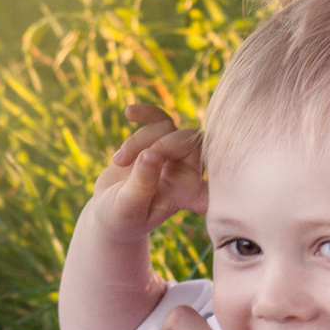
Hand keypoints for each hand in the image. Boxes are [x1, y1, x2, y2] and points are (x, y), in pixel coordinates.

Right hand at [89, 102, 205, 240]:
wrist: (110, 209)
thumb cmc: (122, 217)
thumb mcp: (128, 209)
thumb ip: (141, 186)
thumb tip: (151, 155)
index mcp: (189, 194)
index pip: (214, 182)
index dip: (219, 176)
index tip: (207, 179)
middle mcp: (188, 172)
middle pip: (190, 142)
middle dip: (158, 146)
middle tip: (125, 163)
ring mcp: (175, 154)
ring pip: (168, 128)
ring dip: (138, 139)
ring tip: (118, 160)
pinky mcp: (159, 140)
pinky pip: (161, 117)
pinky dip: (146, 112)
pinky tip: (129, 113)